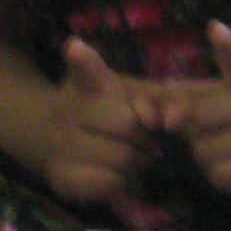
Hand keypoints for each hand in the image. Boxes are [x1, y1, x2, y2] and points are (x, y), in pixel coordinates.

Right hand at [46, 37, 155, 204]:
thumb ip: (168, 100)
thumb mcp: (141, 95)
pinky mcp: (61, 178)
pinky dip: (120, 180)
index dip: (83, 59)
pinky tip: (112, 170)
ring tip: (127, 151)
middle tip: (141, 134)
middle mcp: (66, 109)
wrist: (62, 140)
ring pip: (121, 159)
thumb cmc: (112, 110)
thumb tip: (172, 121)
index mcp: (87, 82)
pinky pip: (108, 184)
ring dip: (135, 159)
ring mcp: (59, 144)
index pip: (85, 68)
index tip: (75, 46)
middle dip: (145, 133)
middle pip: (127, 125)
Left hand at [168, 22, 230, 203]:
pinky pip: (220, 175)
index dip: (228, 45)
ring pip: (205, 151)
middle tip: (214, 133)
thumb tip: (165, 117)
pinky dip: (218, 177)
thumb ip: (182, 98)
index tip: (215, 29)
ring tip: (228, 153)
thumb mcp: (218, 99)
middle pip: (199, 117)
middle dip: (193, 131)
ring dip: (205, 158)